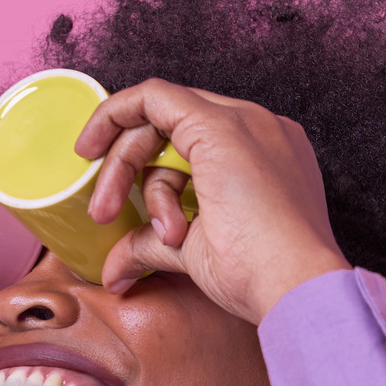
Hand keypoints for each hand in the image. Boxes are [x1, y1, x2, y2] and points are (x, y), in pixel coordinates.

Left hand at [74, 80, 349, 322]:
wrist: (295, 288)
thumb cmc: (262, 279)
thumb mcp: (197, 253)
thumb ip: (154, 243)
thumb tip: (118, 266)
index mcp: (266, 156)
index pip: (195, 142)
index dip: (151, 164)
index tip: (117, 199)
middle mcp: (258, 129)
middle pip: (174, 126)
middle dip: (128, 167)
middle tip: (104, 214)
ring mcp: (243, 122)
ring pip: (159, 119)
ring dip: (125, 172)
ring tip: (136, 226)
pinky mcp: (218, 125)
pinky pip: (152, 98)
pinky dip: (116, 115)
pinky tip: (91, 149)